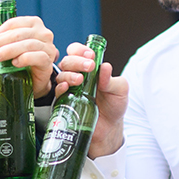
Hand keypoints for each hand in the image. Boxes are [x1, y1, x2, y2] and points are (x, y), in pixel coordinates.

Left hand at [0, 14, 59, 98]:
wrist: (29, 79)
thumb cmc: (15, 55)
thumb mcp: (0, 40)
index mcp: (32, 23)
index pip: (13, 23)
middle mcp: (43, 33)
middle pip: (19, 34)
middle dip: (0, 41)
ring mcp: (48, 48)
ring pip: (28, 44)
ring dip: (9, 50)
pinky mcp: (48, 63)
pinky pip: (38, 57)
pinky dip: (25, 58)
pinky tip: (15, 63)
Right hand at [55, 41, 127, 155]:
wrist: (110, 128)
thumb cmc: (114, 105)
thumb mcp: (120, 90)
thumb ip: (113, 80)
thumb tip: (105, 67)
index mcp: (89, 68)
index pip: (78, 52)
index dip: (81, 50)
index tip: (91, 55)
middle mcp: (77, 76)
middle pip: (68, 61)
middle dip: (77, 61)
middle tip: (89, 67)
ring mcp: (70, 89)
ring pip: (61, 74)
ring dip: (69, 74)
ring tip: (80, 79)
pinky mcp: (65, 103)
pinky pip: (57, 92)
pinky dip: (61, 87)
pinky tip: (67, 87)